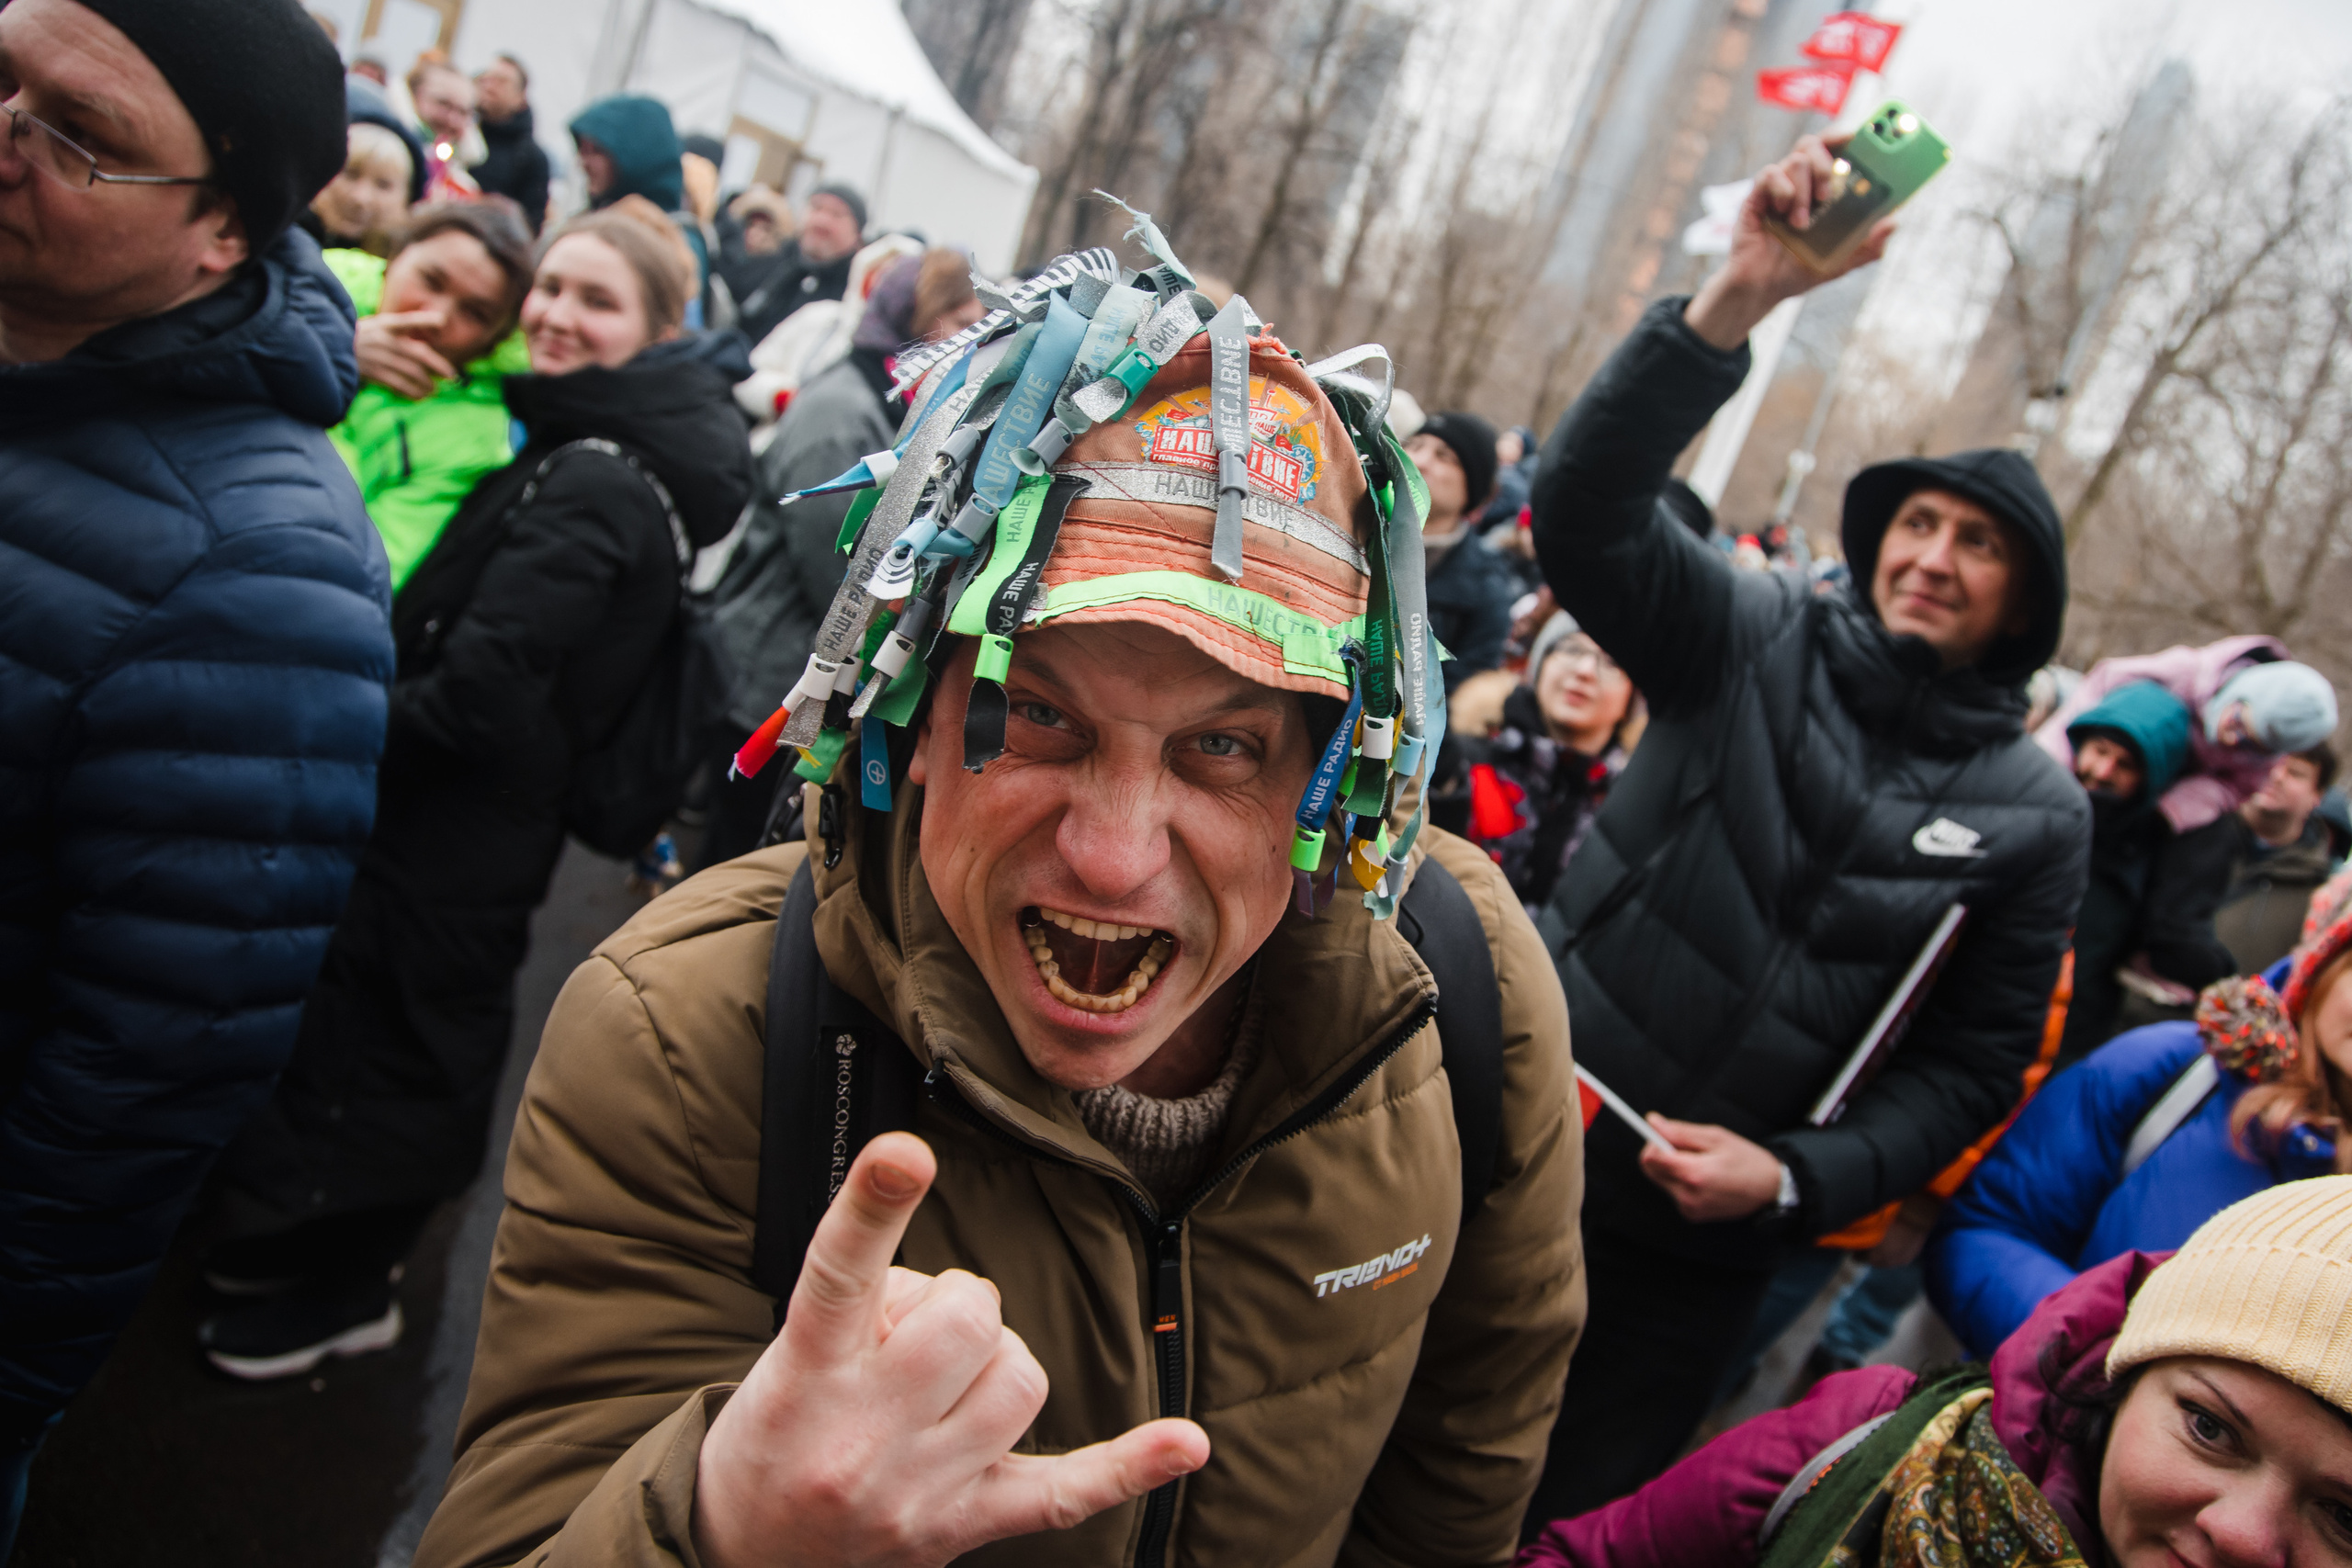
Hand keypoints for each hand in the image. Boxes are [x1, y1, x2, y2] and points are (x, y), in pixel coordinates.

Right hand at [354, 310, 460, 399]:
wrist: (328, 349)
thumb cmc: (355, 339)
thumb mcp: (374, 326)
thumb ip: (396, 331)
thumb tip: (421, 344)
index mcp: (384, 325)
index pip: (407, 320)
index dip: (426, 319)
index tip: (443, 322)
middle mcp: (383, 339)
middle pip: (418, 353)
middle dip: (438, 365)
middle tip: (451, 376)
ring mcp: (379, 356)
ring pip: (412, 371)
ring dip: (427, 383)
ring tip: (434, 389)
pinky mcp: (373, 372)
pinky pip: (398, 384)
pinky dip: (412, 391)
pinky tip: (419, 396)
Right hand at [692, 1133, 1208, 1567]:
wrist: (739, 1556)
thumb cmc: (775, 1428)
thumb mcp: (784, 1353)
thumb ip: (865, 1305)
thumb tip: (943, 1295)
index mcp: (805, 1373)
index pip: (840, 1275)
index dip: (874, 1208)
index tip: (905, 1153)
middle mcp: (862, 1435)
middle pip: (967, 1321)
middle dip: (957, 1303)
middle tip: (913, 1333)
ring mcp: (918, 1489)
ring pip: (1020, 1380)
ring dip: (996, 1362)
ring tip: (943, 1384)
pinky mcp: (961, 1527)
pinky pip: (1064, 1494)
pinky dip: (1129, 1466)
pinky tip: (1186, 1442)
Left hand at [1637, 1116, 1784, 1223]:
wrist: (1770, 1189)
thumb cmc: (1746, 1159)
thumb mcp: (1715, 1137)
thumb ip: (1679, 1131)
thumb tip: (1652, 1122)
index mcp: (1695, 1174)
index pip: (1651, 1158)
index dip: (1653, 1142)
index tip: (1663, 1134)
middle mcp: (1688, 1196)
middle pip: (1651, 1170)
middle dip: (1662, 1154)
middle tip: (1687, 1147)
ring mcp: (1690, 1208)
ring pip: (1661, 1181)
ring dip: (1672, 1168)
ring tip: (1701, 1163)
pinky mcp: (1692, 1215)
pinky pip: (1674, 1192)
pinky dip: (1681, 1181)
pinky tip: (1704, 1178)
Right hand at [1682, 134, 1896, 350]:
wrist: (1765, 288)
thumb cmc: (1801, 269)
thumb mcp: (1843, 260)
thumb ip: (1869, 245)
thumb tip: (1893, 222)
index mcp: (1823, 189)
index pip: (1835, 149)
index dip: (1846, 136)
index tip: (1858, 136)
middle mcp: (1801, 182)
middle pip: (1814, 143)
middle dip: (1826, 160)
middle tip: (1829, 193)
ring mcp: (1779, 187)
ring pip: (1796, 160)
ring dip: (1804, 192)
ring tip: (1802, 223)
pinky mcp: (1757, 195)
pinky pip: (1770, 174)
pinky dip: (1782, 189)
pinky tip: (1782, 212)